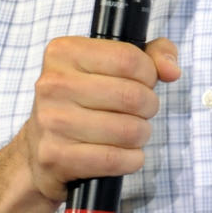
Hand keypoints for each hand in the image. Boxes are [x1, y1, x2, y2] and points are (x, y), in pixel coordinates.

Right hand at [23, 36, 179, 201]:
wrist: (39, 147)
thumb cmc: (83, 100)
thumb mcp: (111, 65)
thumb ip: (151, 55)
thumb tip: (171, 70)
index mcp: (64, 52)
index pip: (128, 58)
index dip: (149, 74)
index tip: (145, 83)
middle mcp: (52, 83)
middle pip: (132, 95)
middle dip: (149, 107)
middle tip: (141, 112)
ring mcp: (51, 121)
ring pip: (128, 130)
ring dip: (141, 135)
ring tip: (131, 132)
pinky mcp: (55, 156)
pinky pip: (115, 159)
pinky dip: (131, 160)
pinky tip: (125, 154)